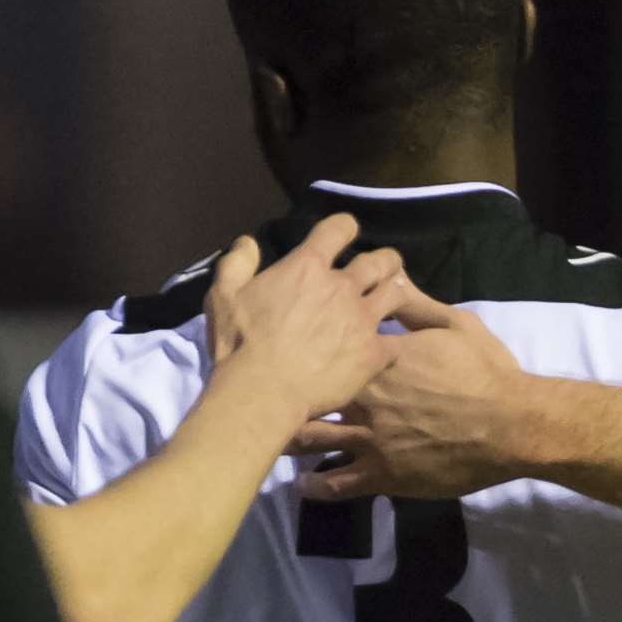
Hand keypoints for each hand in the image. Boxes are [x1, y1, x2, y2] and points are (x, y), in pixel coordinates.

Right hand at [205, 213, 405, 422]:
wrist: (262, 393)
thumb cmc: (239, 345)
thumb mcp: (223, 297)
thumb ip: (237, 264)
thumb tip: (248, 241)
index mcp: (307, 268)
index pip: (338, 229)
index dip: (344, 228)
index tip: (345, 233)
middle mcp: (342, 287)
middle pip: (380, 261)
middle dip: (385, 261)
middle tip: (383, 268)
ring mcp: (362, 320)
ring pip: (397, 294)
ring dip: (396, 293)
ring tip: (393, 300)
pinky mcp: (374, 353)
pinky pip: (398, 342)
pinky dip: (395, 344)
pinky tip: (392, 349)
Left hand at [293, 284, 527, 500]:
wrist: (512, 425)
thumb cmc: (486, 371)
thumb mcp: (456, 325)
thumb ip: (415, 305)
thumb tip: (389, 278)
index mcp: (377, 360)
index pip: (327, 349)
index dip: (307, 349)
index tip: (290, 349)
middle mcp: (363, 400)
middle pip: (308, 397)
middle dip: (284, 395)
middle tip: (265, 395)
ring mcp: (370, 440)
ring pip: (313, 441)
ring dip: (289, 439)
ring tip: (275, 437)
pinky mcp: (382, 476)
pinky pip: (337, 484)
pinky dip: (316, 485)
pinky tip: (306, 483)